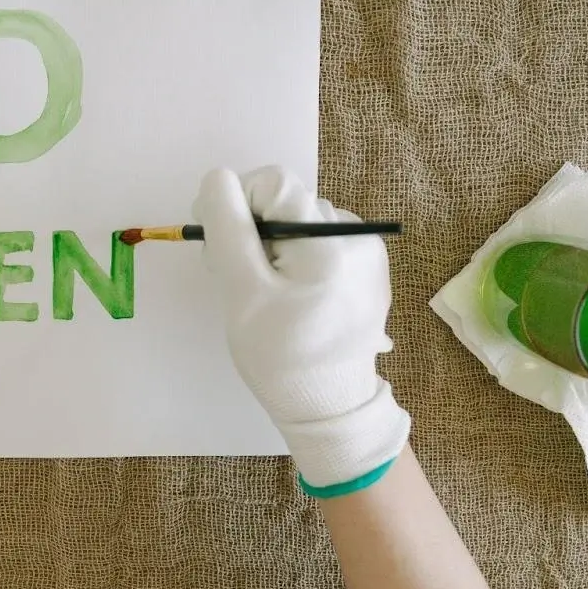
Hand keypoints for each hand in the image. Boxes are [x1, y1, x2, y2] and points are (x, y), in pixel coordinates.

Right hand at [193, 166, 409, 494]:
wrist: (330, 409)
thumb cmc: (281, 356)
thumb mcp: (243, 293)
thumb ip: (229, 229)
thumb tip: (218, 179)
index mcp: (328, 238)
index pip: (271, 183)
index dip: (236, 205)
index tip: (221, 246)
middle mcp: (355, 234)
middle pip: (286, 203)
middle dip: (254, 233)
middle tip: (243, 284)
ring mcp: (367, 252)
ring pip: (300, 224)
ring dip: (275, 249)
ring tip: (270, 298)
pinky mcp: (369, 270)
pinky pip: (321, 244)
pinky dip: (299, 262)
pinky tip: (296, 300)